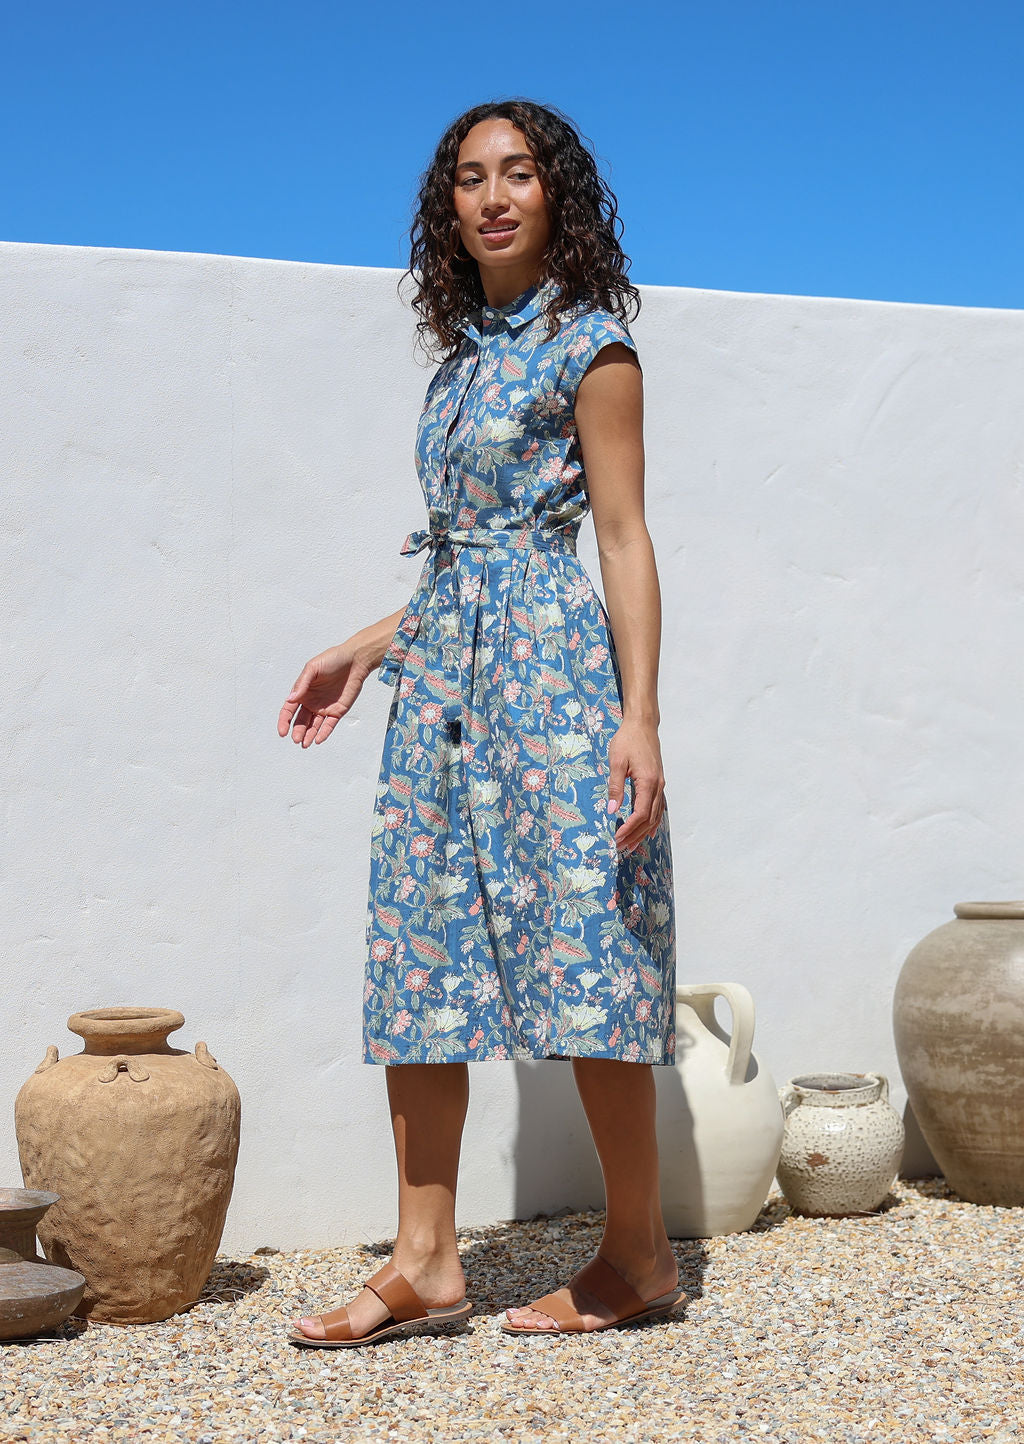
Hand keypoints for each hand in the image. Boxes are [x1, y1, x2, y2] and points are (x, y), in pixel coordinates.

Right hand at [277, 641, 368, 747]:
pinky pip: (329, 725)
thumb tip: (291, 699)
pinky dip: (323, 733)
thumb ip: (302, 684)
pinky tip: (318, 740)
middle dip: (297, 731)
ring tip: (304, 744)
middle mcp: (311, 702)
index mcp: (303, 692)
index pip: (289, 710)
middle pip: (301, 721)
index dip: (284, 721)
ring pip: (313, 726)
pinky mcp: (337, 711)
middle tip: (295, 740)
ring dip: (308, 735)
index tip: (282, 731)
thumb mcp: (313, 668)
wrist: (355, 660)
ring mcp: (324, 708)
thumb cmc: (333, 659)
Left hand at [607, 719, 665, 851]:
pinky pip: (658, 808)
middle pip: (649, 819)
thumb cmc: (628, 740)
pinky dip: (652, 822)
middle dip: (635, 835)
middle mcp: (658, 786)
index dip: (629, 829)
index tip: (617, 838)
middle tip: (621, 847)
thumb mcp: (617, 761)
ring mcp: (660, 785)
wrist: (643, 725)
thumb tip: (611, 810)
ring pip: (656, 816)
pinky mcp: (658, 782)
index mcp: (648, 782)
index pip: (640, 814)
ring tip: (632, 844)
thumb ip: (615, 787)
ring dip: (644, 832)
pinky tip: (647, 830)